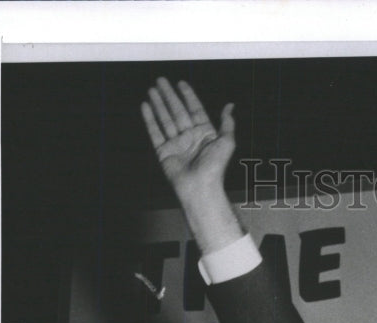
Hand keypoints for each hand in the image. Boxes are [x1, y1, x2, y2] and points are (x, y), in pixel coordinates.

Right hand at [142, 78, 235, 200]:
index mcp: (204, 134)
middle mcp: (190, 137)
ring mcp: (176, 144)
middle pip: (178, 111)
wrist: (200, 188)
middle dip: (169, 96)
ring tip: (152, 90)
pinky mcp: (164, 152)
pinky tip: (146, 106)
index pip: (195, 110)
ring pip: (165, 119)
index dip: (188, 96)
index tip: (181, 83)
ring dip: (159, 104)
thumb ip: (227, 123)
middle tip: (161, 80)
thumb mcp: (226, 142)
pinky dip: (150, 120)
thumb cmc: (215, 167)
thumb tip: (230, 105)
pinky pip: (155, 133)